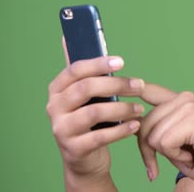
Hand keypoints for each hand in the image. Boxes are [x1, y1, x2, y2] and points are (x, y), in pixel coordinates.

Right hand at [46, 38, 145, 187]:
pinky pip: (100, 137)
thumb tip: (68, 36)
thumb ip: (83, 70)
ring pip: (94, 113)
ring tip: (139, 108)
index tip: (121, 61)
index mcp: (57, 89)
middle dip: (116, 85)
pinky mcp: (74, 149)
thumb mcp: (84, 95)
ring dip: (122, 108)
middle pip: (86, 89)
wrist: (85, 158)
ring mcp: (62, 129)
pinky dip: (121, 130)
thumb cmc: (89, 119)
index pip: (75, 70)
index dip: (98, 63)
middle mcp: (54, 108)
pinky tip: (136, 125)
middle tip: (139, 86)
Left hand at [138, 86, 193, 190]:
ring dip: (167, 153)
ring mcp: (191, 107)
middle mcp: (186, 98)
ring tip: (189, 152)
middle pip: (143, 123)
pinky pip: (164, 143)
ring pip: (153, 136)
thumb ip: (155, 128)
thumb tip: (131, 122)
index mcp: (181, 99)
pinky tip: (193, 153)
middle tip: (174, 156)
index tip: (114, 82)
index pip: (147, 90)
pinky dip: (176, 155)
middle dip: (149, 148)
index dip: (128, 88)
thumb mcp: (171, 141)